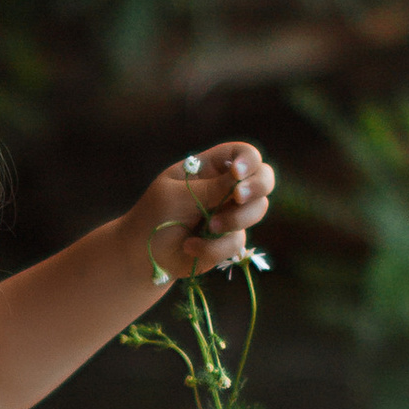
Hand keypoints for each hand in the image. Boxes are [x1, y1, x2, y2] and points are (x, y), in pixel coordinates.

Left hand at [129, 139, 274, 286]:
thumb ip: (210, 188)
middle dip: (257, 186)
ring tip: (207, 228)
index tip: (237, 175)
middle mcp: (227, 188)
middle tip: (237, 198)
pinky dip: (213, 246)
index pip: (242, 153)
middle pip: (264, 177)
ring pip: (257, 210)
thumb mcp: (177, 195)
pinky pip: (237, 242)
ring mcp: (231, 213)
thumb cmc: (154, 215)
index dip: (248, 160)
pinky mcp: (230, 240)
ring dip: (234, 220)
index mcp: (211, 168)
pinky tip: (190, 246)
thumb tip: (240, 180)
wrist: (143, 254)